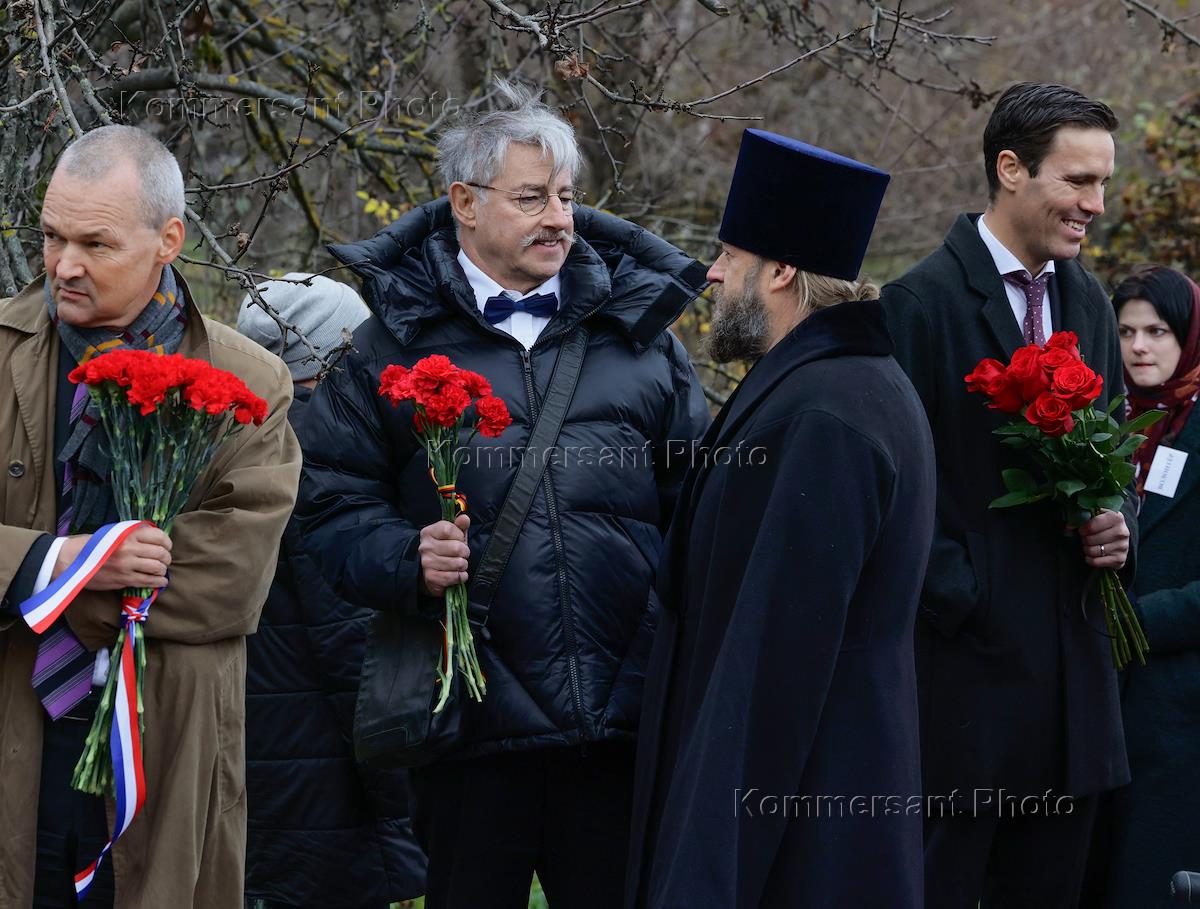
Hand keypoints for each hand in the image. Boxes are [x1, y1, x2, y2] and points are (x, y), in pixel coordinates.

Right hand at [54, 526, 172, 590]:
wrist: (70, 561)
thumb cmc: (92, 545)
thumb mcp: (113, 533)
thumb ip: (133, 534)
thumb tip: (155, 537)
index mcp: (127, 534)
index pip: (159, 536)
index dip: (167, 542)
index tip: (166, 546)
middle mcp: (129, 549)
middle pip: (161, 553)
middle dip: (166, 557)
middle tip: (165, 559)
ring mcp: (127, 565)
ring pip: (157, 568)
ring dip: (163, 569)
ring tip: (161, 569)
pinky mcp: (123, 580)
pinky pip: (148, 582)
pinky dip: (159, 581)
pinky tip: (161, 581)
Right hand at [419, 514, 470, 596]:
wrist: (432, 571)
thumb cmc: (446, 549)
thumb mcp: (453, 534)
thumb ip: (460, 525)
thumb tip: (465, 518)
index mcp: (428, 532)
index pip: (448, 529)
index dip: (459, 535)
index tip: (459, 539)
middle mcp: (425, 547)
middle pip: (457, 547)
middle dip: (465, 552)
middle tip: (461, 554)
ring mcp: (427, 563)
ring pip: (458, 563)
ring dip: (463, 565)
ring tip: (458, 564)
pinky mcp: (431, 578)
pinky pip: (455, 577)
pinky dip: (461, 576)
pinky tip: (457, 574)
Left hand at [1078, 510, 1128, 569]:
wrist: (1119, 540)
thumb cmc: (1103, 526)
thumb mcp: (1095, 518)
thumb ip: (1082, 519)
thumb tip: (1069, 527)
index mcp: (1116, 517)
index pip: (1092, 525)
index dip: (1083, 529)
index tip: (1082, 530)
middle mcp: (1122, 532)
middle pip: (1091, 539)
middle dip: (1085, 539)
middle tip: (1086, 538)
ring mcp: (1123, 546)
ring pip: (1093, 551)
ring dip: (1087, 549)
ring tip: (1090, 546)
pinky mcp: (1120, 559)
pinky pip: (1096, 561)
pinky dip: (1090, 559)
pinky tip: (1091, 555)